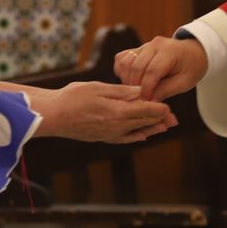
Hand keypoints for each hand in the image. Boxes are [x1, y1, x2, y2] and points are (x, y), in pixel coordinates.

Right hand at [45, 81, 177, 143]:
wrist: (52, 116)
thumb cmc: (72, 98)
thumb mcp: (98, 88)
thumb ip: (121, 92)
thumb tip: (141, 92)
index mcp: (118, 112)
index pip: (145, 110)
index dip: (159, 108)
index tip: (169, 106)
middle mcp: (117, 126)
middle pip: (144, 123)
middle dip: (160, 120)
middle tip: (174, 118)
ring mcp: (110, 134)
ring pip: (137, 132)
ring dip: (152, 129)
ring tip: (165, 127)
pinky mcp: (102, 138)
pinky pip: (125, 139)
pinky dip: (136, 137)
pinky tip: (142, 136)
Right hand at [113, 36, 208, 100]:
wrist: (192, 53)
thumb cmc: (190, 69)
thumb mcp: (184, 83)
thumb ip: (166, 91)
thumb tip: (148, 102)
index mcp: (169, 51)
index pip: (152, 71)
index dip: (147, 89)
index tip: (146, 103)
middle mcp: (154, 44)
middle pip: (136, 67)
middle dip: (135, 87)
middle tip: (138, 101)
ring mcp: (143, 45)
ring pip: (125, 62)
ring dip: (126, 80)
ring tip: (135, 93)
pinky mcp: (136, 49)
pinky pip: (122, 59)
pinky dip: (122, 72)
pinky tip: (131, 83)